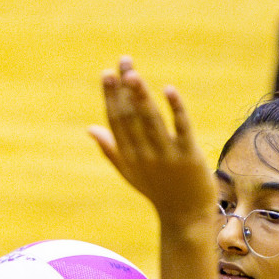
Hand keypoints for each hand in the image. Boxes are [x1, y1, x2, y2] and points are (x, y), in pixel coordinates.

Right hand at [87, 57, 216, 227]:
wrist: (186, 217)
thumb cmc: (158, 191)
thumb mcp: (130, 172)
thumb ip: (111, 149)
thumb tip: (90, 128)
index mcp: (129, 156)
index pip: (117, 121)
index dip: (112, 96)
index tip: (108, 73)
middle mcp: (144, 155)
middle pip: (131, 116)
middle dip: (125, 88)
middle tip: (123, 61)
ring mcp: (166, 156)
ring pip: (151, 121)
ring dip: (142, 95)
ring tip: (134, 73)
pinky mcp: (189, 157)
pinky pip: (181, 129)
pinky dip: (175, 109)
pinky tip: (169, 90)